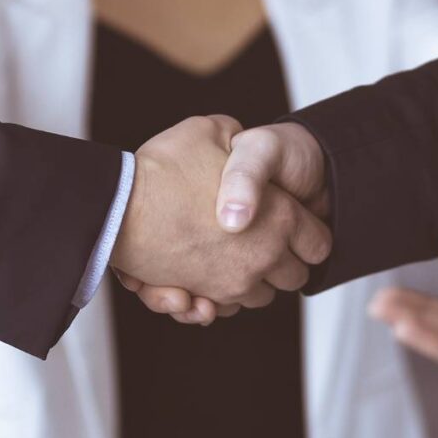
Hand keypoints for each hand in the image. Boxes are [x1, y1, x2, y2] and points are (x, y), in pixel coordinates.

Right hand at [111, 116, 331, 309]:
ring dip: (249, 281)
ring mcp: (236, 281)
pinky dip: (217, 297)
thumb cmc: (164, 167)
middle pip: (294, 276)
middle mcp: (265, 254)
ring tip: (229, 257)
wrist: (118, 205)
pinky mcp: (205, 296)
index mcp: (280, 215)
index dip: (310, 235)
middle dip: (282, 263)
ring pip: (260, 295)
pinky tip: (204, 275)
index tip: (297, 229)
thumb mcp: (211, 130)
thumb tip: (237, 141)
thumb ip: (236, 138)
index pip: (319, 243)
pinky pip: (226, 307)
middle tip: (261, 242)